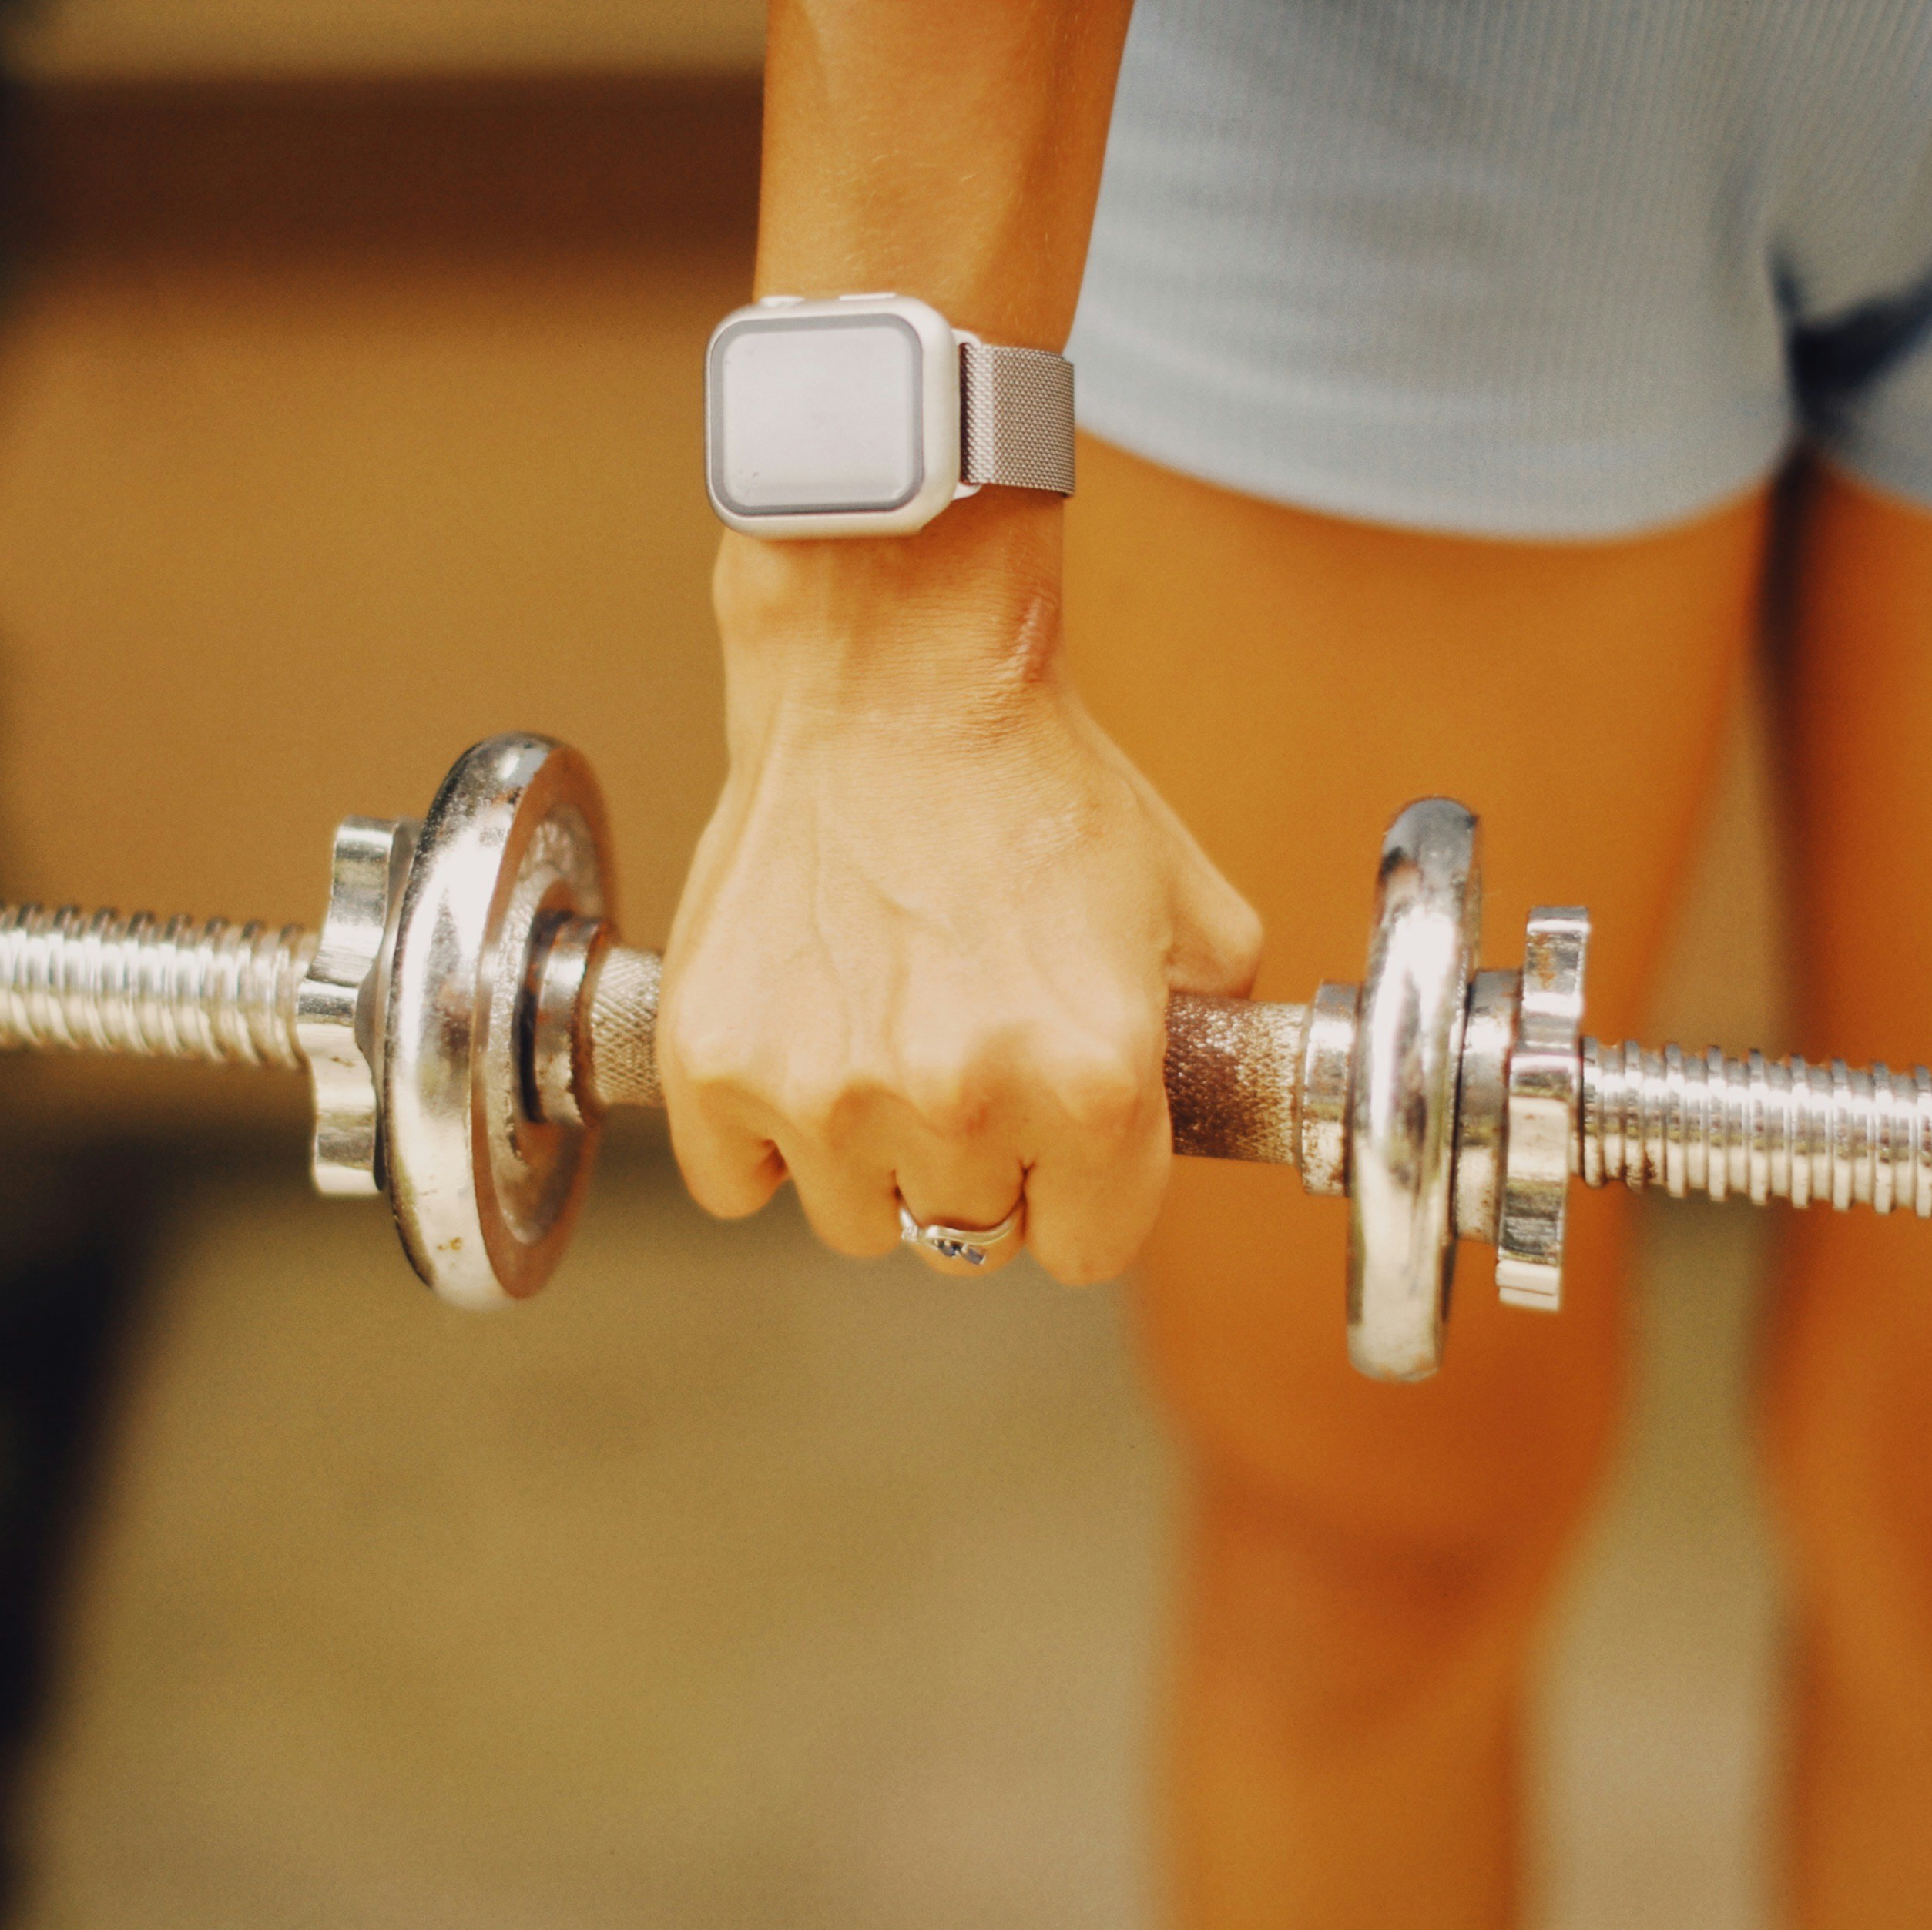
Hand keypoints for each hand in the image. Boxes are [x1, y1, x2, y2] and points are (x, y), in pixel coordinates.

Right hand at [660, 510, 1260, 1283]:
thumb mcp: (1194, 914)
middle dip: (980, 1166)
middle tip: (967, 1057)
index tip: (1059, 1140)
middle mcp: (960, 1102)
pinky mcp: (717, 1061)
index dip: (1080, 1193)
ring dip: (871, 1157)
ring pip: (855, 1221)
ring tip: (883, 1036)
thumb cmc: (1042, 781)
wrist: (896, 678)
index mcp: (1093, 1084)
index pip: (1086, 1250)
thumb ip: (1214, 1045)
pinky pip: (736, 1182)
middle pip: (969, 1240)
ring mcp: (826, 1090)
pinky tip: (800, 1043)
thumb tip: (1211, 1116)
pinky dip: (758, 1136)